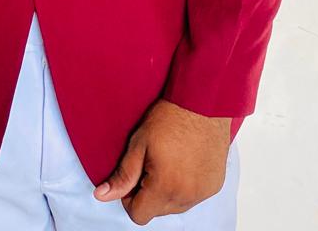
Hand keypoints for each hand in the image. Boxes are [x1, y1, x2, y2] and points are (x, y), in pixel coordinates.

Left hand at [92, 100, 230, 223]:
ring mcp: (203, 193)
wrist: (203, 102)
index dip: (129, 199)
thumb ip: (122, 175)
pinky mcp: (215, 185)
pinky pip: (193, 197)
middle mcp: (186, 196)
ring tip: (168, 162)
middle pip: (157, 212)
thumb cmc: (171, 118)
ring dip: (167, 192)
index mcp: (165, 187)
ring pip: (176, 206)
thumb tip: (102, 195)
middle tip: (150, 164)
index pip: (139, 215)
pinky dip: (185, 187)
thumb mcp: (139, 143)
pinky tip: (184, 163)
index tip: (132, 177)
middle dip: (148, 193)